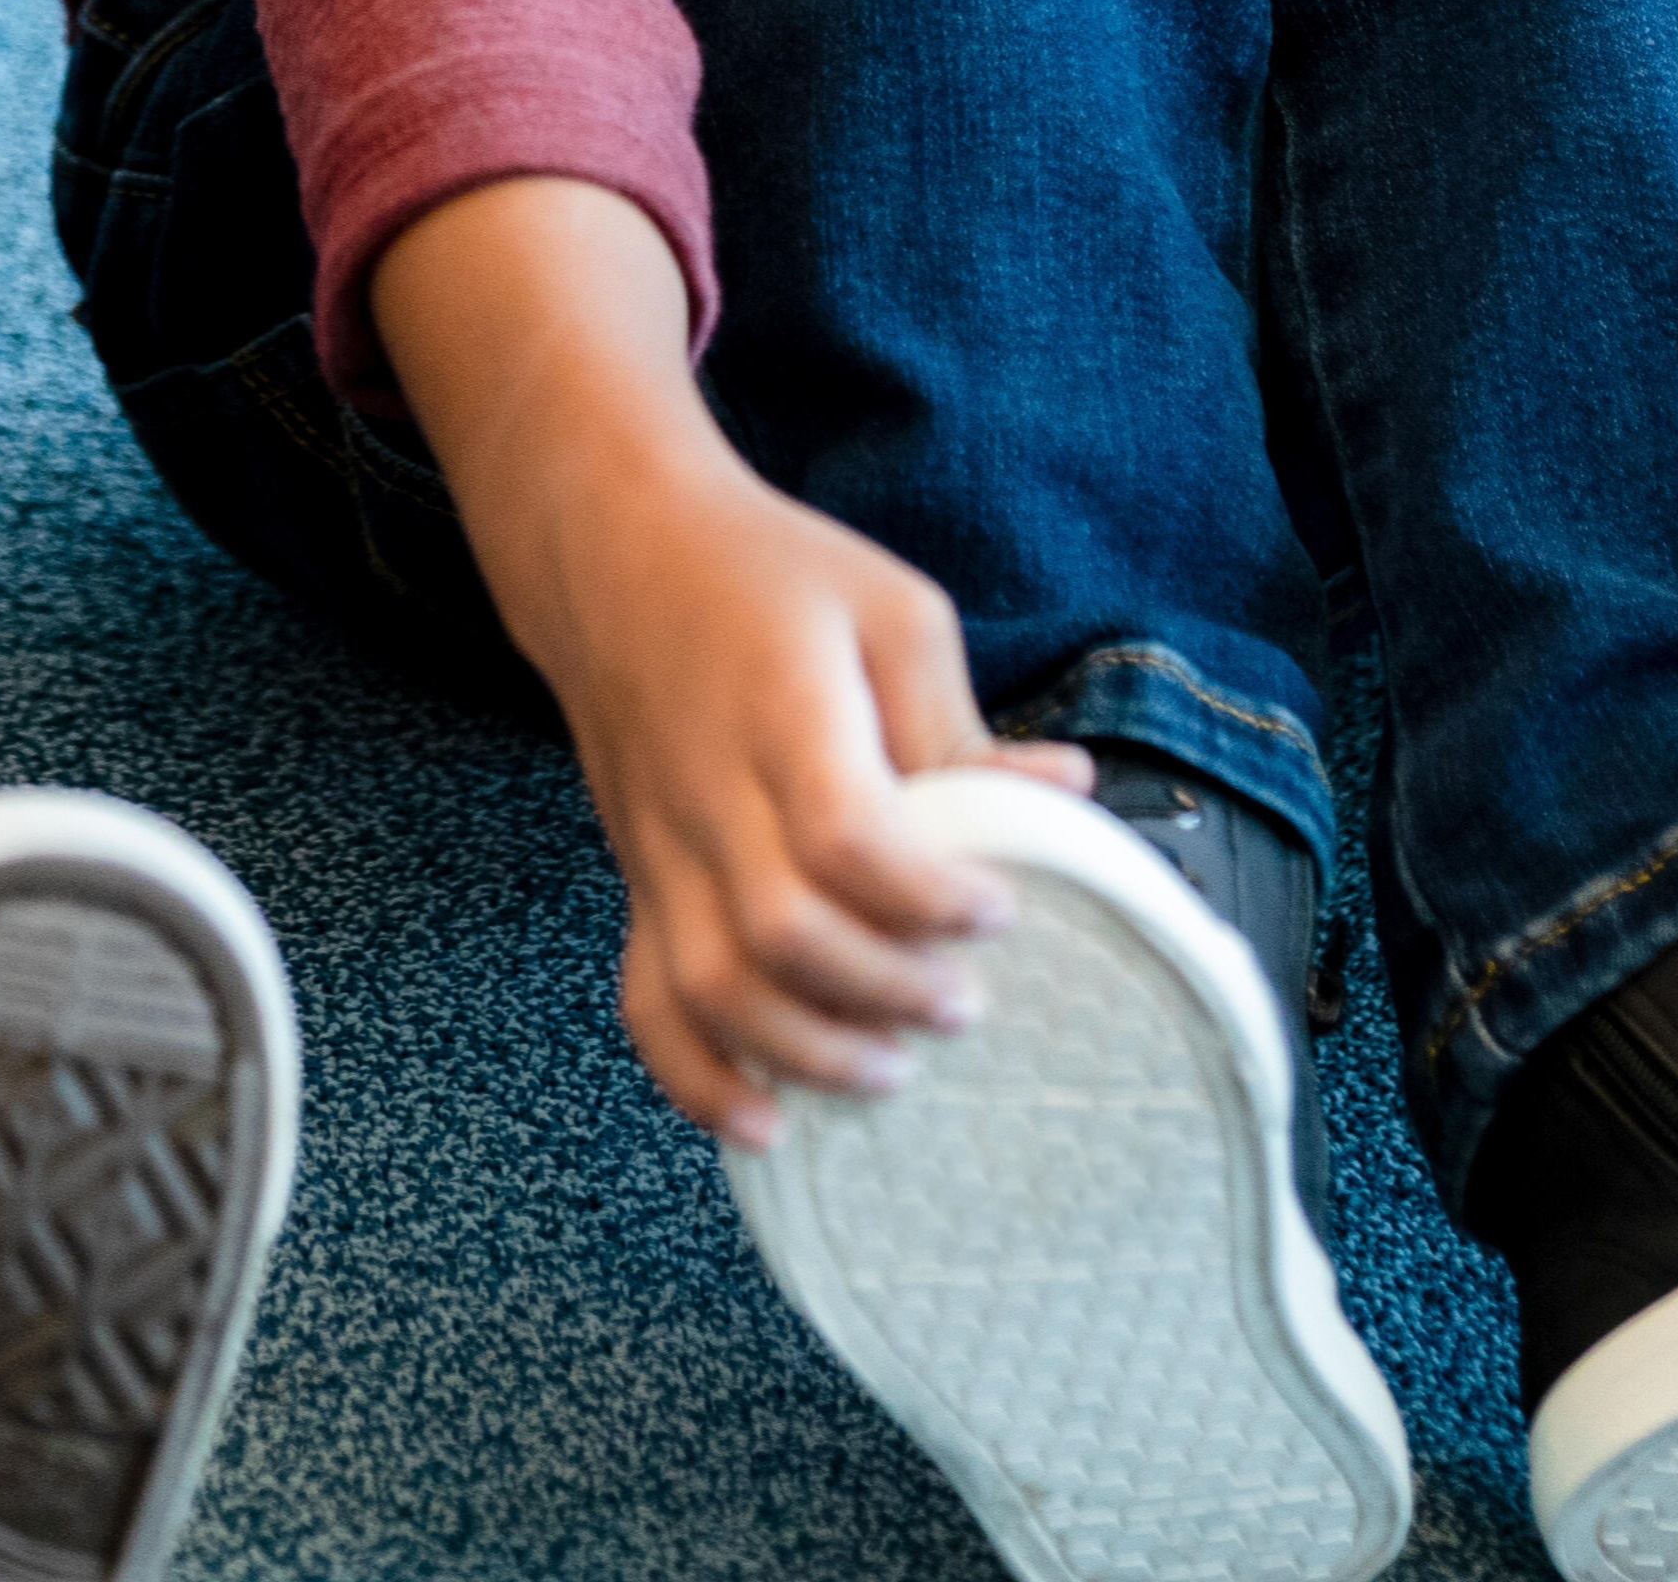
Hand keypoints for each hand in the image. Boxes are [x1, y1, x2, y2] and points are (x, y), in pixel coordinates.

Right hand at [520, 432, 1091, 1143]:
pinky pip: (647, 1002)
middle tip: (962, 1007)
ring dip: (804, 1051)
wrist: (612, 554)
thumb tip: (1065, 795)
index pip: (845, 833)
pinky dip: (695, 1078)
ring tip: (891, 1071)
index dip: (927, 894)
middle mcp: (708, 792)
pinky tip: (765, 1123)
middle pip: (782, 932)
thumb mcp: (886, 612)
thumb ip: (961, 721)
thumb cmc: (765, 576)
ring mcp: (660, 848)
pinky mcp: (638, 882)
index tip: (996, 910)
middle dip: (884, 992)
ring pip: (710, 987)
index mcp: (781, 712)